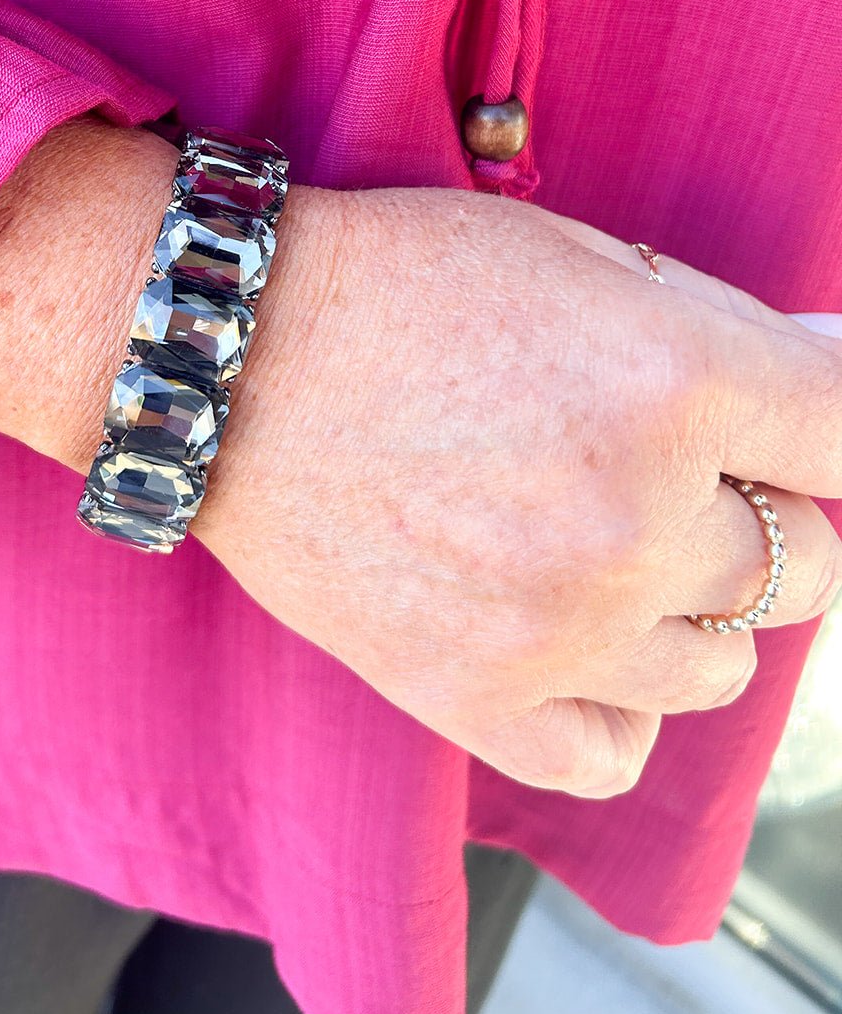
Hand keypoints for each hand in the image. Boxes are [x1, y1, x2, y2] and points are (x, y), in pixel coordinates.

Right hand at [193, 182, 841, 797]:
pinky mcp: (475, 696)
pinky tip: (582, 647)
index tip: (801, 436)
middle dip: (761, 515)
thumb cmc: (397, 286)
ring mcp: (558, 624)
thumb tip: (829, 369)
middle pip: (805, 567)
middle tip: (680, 477)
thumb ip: (723, 326)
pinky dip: (621, 707)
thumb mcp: (573, 260)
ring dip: (693, 608)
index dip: (835, 435)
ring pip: (723, 667)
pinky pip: (615, 753)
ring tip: (609, 550)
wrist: (232, 357)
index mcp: (674, 385)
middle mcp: (635, 519)